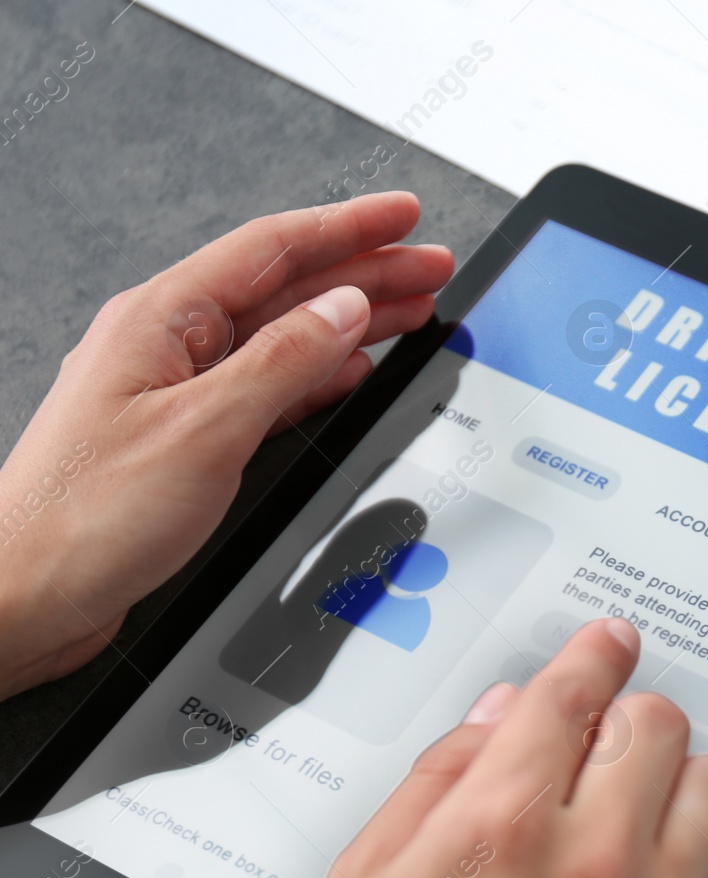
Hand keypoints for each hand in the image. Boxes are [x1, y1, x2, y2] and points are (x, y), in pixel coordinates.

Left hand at [0, 192, 452, 698]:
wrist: (29, 594)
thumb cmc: (84, 517)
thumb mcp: (206, 429)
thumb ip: (285, 362)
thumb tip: (345, 310)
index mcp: (163, 320)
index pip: (274, 249)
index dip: (349, 227)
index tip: (405, 216)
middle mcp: (170, 346)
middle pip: (288, 288)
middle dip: (366, 271)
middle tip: (430, 265)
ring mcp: (180, 391)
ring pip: (286, 336)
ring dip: (352, 321)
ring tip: (411, 309)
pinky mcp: (190, 438)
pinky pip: (272, 387)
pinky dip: (322, 375)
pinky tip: (353, 373)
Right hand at [296, 618, 707, 877]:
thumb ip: (437, 777)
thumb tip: (501, 715)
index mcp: (500, 827)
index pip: (572, 694)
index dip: (593, 654)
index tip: (608, 645)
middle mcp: (588, 867)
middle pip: (655, 725)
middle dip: (626, 721)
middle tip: (606, 747)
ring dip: (678, 788)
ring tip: (642, 816)